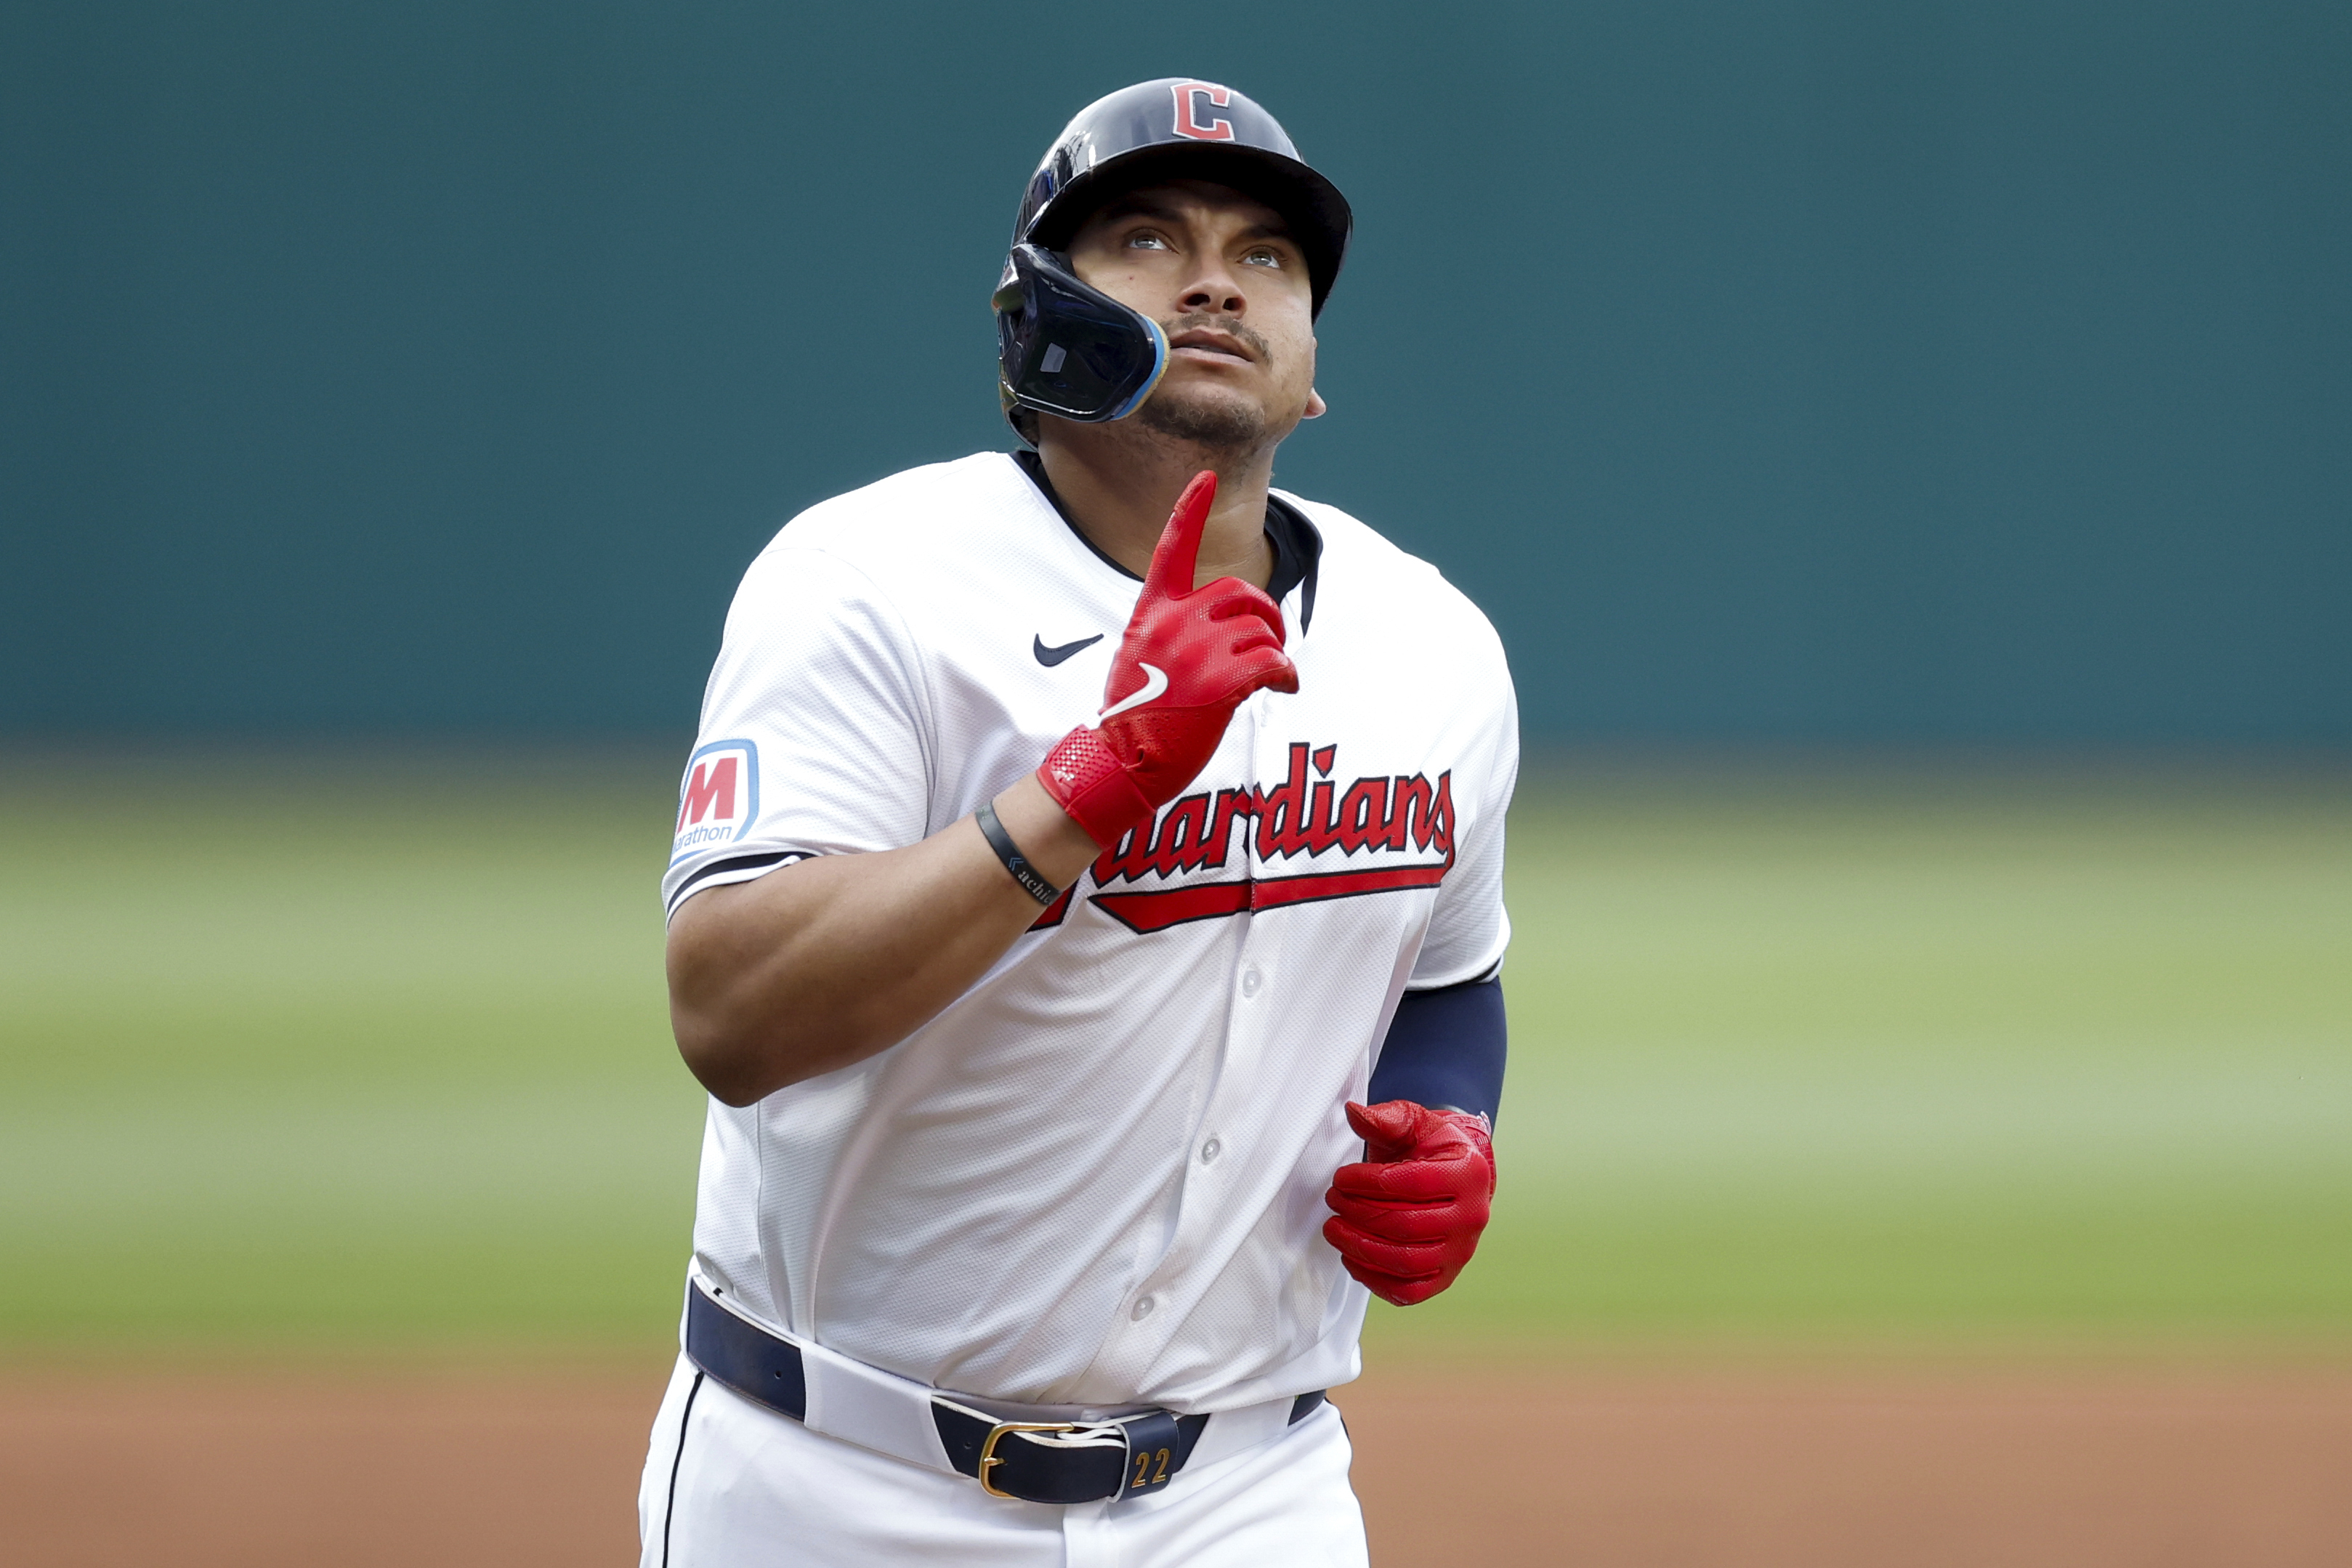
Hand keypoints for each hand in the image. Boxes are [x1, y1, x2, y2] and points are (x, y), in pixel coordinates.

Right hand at [1036, 470, 1297, 844]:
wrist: (1120, 763)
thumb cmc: (1134, 718)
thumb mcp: (1141, 659)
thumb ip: (1174, 633)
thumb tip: (1222, 633)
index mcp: (1151, 612)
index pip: (1171, 549)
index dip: (1189, 510)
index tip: (1204, 477)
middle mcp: (1175, 623)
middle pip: (1241, 592)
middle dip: (1266, 614)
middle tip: (1270, 643)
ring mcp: (1197, 651)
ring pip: (1262, 631)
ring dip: (1274, 654)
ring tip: (1270, 680)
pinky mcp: (1221, 681)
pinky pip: (1273, 661)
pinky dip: (1286, 674)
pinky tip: (1283, 688)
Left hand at [1322, 1099, 1495, 1306]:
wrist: (1455, 1175)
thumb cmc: (1431, 1149)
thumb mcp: (1413, 1123)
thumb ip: (1385, 1117)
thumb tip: (1353, 1113)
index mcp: (1469, 1174)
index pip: (1412, 1183)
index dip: (1368, 1182)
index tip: (1341, 1178)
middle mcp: (1472, 1217)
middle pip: (1405, 1225)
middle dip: (1358, 1213)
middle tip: (1332, 1200)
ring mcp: (1460, 1252)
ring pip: (1405, 1261)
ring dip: (1360, 1247)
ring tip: (1333, 1228)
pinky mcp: (1445, 1277)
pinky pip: (1409, 1290)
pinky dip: (1374, 1279)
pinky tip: (1351, 1257)